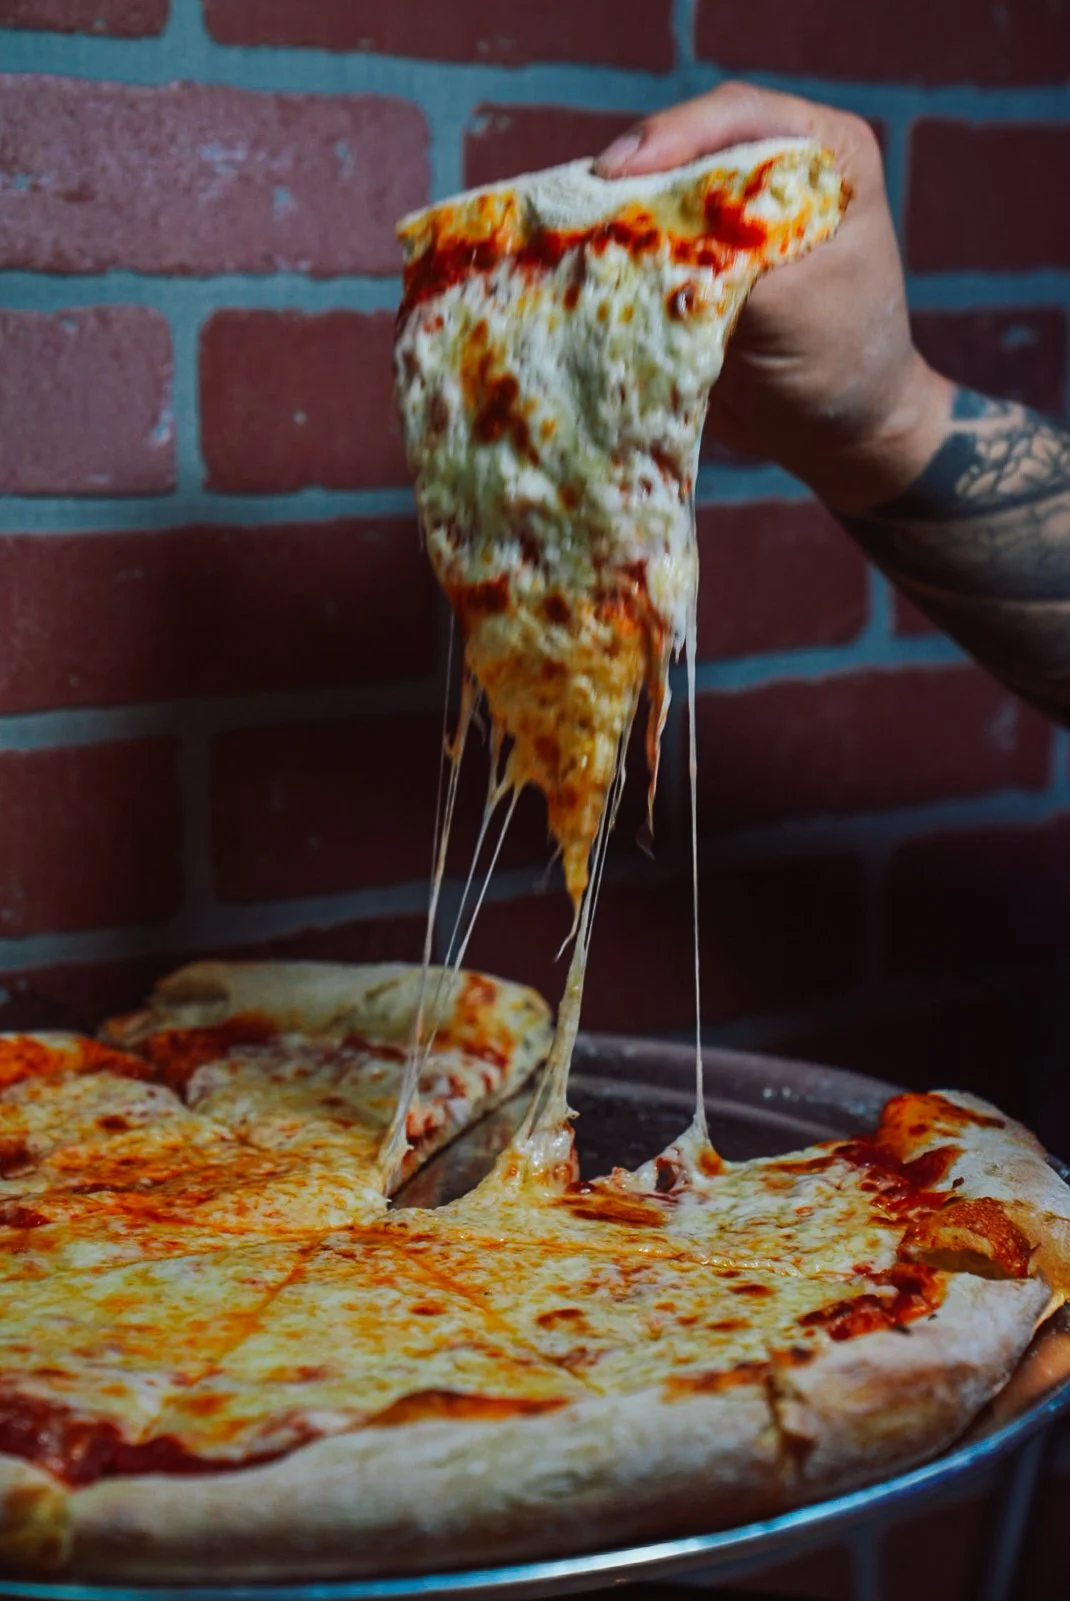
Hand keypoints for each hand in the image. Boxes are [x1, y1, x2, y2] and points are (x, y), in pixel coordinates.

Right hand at [596, 83, 951, 512]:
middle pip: (686, 149)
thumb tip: (647, 246)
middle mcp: (775, 171)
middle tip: (578, 201)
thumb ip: (729, 268)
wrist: (840, 435)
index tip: (621, 169)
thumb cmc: (841, 364)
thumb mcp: (795, 308)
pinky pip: (647, 248)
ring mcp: (730, 220)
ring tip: (568, 235)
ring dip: (615, 218)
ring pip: (658, 197)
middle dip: (632, 175)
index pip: (740, 117)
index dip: (676, 135)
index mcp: (825, 154)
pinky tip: (581, 268)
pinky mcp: (697, 265)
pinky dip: (617, 259)